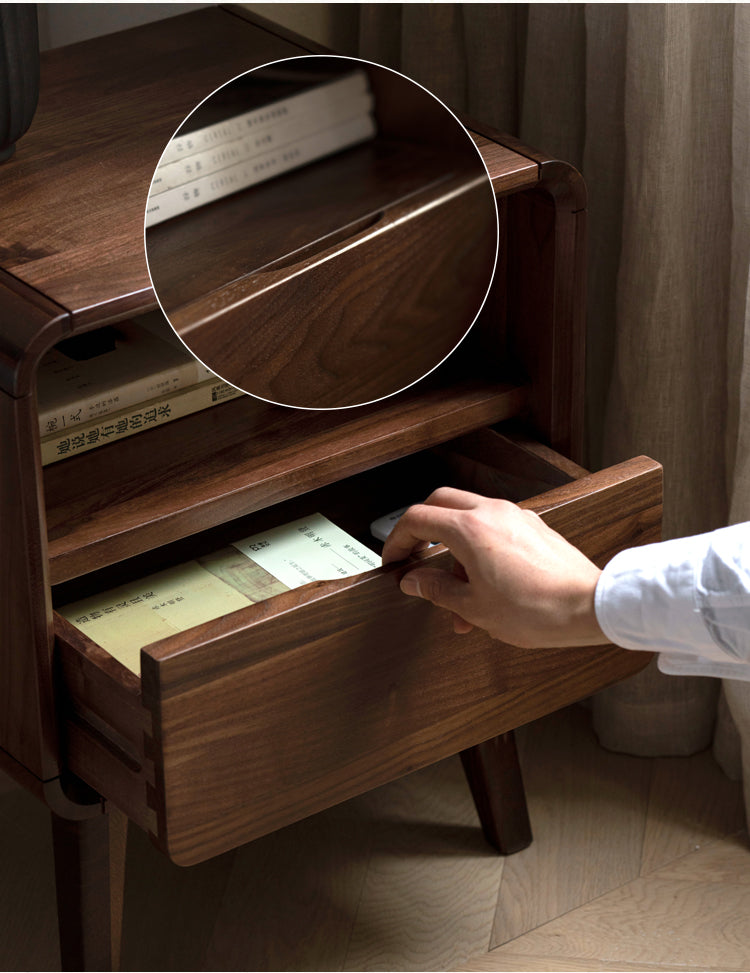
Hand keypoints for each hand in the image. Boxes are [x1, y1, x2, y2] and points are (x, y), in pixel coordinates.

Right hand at [381, 487, 605, 647]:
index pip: (416, 519)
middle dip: (421, 529)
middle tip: (414, 556)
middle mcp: (491, 512)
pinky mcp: (533, 527)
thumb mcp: (474, 607)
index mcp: (469, 529)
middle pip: (440, 503)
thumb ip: (436, 589)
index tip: (393, 560)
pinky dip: (479, 548)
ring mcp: (515, 516)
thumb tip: (413, 581)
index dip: (396, 540)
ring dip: (454, 547)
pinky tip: (485, 585)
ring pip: (468, 517)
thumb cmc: (537, 609)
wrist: (589, 607)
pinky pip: (494, 527)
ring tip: (458, 595)